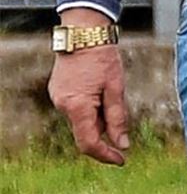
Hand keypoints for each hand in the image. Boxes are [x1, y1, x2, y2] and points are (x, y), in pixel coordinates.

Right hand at [48, 12, 129, 164]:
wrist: (83, 33)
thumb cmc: (103, 59)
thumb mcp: (116, 89)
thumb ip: (117, 119)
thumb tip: (122, 145)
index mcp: (78, 107)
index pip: (89, 144)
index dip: (106, 155)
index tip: (122, 160)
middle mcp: (63, 105)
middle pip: (86, 132)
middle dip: (105, 130)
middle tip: (118, 109)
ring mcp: (57, 98)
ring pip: (81, 120)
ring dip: (98, 117)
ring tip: (108, 90)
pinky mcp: (58, 91)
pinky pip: (76, 109)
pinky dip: (89, 108)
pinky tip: (97, 89)